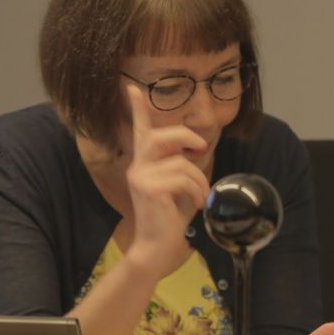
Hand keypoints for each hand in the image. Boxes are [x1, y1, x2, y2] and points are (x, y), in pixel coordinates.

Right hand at [122, 85, 210, 279]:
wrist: (158, 247)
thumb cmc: (170, 217)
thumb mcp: (179, 185)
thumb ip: (182, 164)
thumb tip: (198, 147)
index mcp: (144, 163)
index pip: (140, 130)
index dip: (137, 108)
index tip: (132, 88)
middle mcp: (138, 166)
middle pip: (161, 136)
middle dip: (186, 137)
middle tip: (202, 148)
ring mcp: (140, 177)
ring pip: (180, 163)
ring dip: (199, 179)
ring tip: (201, 196)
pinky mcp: (149, 189)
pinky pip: (183, 178)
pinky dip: (198, 190)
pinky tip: (197, 204)